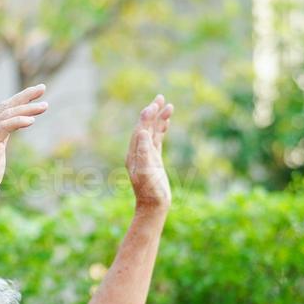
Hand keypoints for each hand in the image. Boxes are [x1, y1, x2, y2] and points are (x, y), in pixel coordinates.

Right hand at [0, 83, 48, 198]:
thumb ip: (3, 137)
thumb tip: (15, 127)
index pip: (3, 108)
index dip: (19, 99)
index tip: (36, 93)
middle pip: (6, 106)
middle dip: (25, 96)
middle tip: (43, 88)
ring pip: (7, 115)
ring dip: (27, 109)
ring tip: (44, 106)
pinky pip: (4, 127)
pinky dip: (18, 121)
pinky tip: (31, 120)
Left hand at [127, 94, 172, 209]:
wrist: (153, 207)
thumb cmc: (151, 192)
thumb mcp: (147, 172)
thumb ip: (144, 153)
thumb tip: (143, 132)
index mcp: (134, 154)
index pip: (140, 130)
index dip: (146, 117)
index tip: (154, 105)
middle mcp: (138, 152)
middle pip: (145, 127)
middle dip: (152, 112)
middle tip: (160, 97)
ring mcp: (146, 155)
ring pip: (152, 132)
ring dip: (159, 118)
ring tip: (168, 105)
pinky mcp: (154, 159)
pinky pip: (157, 140)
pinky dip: (161, 129)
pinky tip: (167, 122)